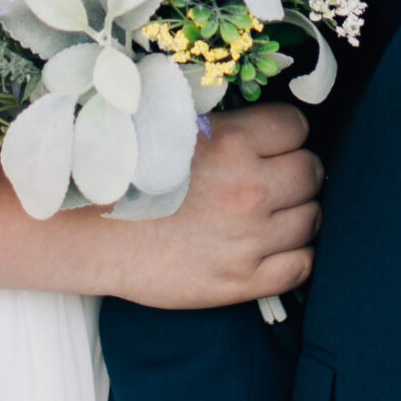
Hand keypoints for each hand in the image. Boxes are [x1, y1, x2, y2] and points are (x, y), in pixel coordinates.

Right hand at [103, 106, 321, 311]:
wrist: (88, 233)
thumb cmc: (128, 175)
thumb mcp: (176, 130)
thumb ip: (225, 125)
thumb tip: (264, 120)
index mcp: (233, 143)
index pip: (296, 127)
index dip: (286, 134)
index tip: (271, 143)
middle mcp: (249, 189)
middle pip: (311, 171)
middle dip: (296, 171)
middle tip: (274, 179)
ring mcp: (250, 238)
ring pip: (312, 217)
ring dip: (298, 212)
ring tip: (272, 213)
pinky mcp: (243, 281)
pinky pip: (302, 266)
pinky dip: (296, 255)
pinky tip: (276, 248)